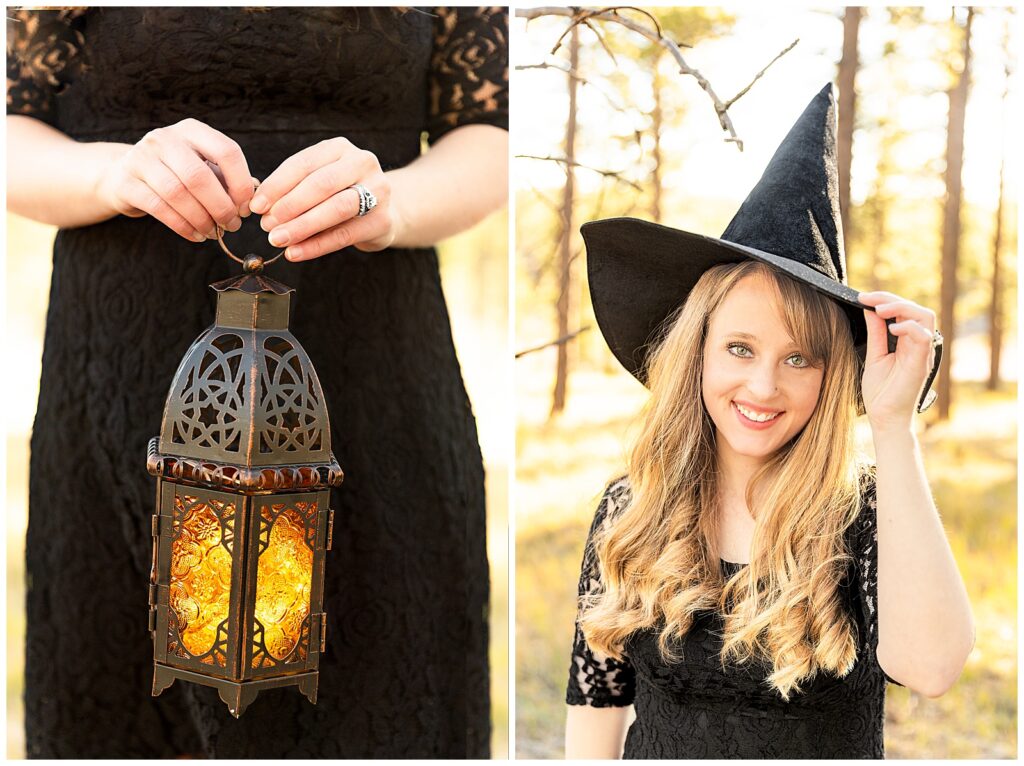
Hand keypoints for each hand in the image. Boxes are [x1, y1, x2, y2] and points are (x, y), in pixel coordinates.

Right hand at [94, 118, 256, 241]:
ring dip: (202, 219)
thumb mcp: (203, 166)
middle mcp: (164, 138)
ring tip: (214, 232)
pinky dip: (183, 226)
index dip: (241, 184)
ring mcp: (141, 158)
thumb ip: (228, 178)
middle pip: (200, 176)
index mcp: (192, 130)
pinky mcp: (126, 182)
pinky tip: (196, 235)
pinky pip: (159, 208)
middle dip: (221, 207)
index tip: (246, 207)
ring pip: (178, 194)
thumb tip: (255, 195)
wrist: (123, 173)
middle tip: (232, 225)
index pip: (227, 151)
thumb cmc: (175, 173)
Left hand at [249, 137, 395, 260]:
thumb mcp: (318, 181)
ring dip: (302, 226)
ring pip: (336, 208)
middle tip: (266, 225)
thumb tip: (259, 207)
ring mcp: (378, 191)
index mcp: (340, 148)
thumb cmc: (340, 194)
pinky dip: (317, 246)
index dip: (277, 185)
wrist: (385, 211)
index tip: (256, 206)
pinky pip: (345, 235)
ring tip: (278, 239)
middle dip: (290, 206)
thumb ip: (292, 189)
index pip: (303, 163)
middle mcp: (362, 162)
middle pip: (321, 184)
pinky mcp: (383, 220)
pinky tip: (296, 252)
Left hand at [858, 291, 937, 430]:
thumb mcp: (874, 355)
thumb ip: (875, 333)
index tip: (862, 297)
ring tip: (880, 309)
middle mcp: (919, 345)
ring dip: (901, 307)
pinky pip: (924, 337)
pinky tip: (891, 328)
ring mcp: (922, 353)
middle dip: (892, 299)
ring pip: (925, 317)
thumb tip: (870, 310)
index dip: (885, 300)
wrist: (884, 418)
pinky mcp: (921, 363)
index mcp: (908, 342)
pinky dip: (909, 327)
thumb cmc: (880, 392)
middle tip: (868, 298)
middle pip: (917, 309)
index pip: (904, 311)